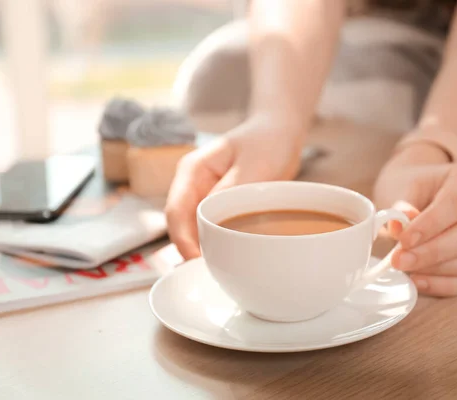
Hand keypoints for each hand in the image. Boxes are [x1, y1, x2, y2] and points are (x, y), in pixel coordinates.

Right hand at [165, 115, 305, 259]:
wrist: (279, 133)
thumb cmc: (267, 143)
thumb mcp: (253, 165)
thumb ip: (231, 190)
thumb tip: (211, 222)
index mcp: (192, 170)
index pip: (176, 211)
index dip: (183, 240)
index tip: (198, 262)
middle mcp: (191, 185)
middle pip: (181, 225)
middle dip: (192, 250)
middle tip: (213, 273)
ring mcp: (203, 196)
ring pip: (195, 229)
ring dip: (205, 248)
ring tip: (222, 270)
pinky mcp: (217, 205)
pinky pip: (211, 228)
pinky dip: (218, 242)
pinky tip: (231, 257)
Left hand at [373, 144, 456, 296]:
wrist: (420, 193)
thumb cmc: (413, 188)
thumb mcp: (403, 186)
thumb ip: (401, 206)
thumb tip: (400, 227)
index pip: (456, 203)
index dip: (431, 225)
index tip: (404, 239)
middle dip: (431, 253)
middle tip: (399, 260)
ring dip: (436, 269)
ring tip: (405, 266)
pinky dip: (442, 284)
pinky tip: (418, 280)